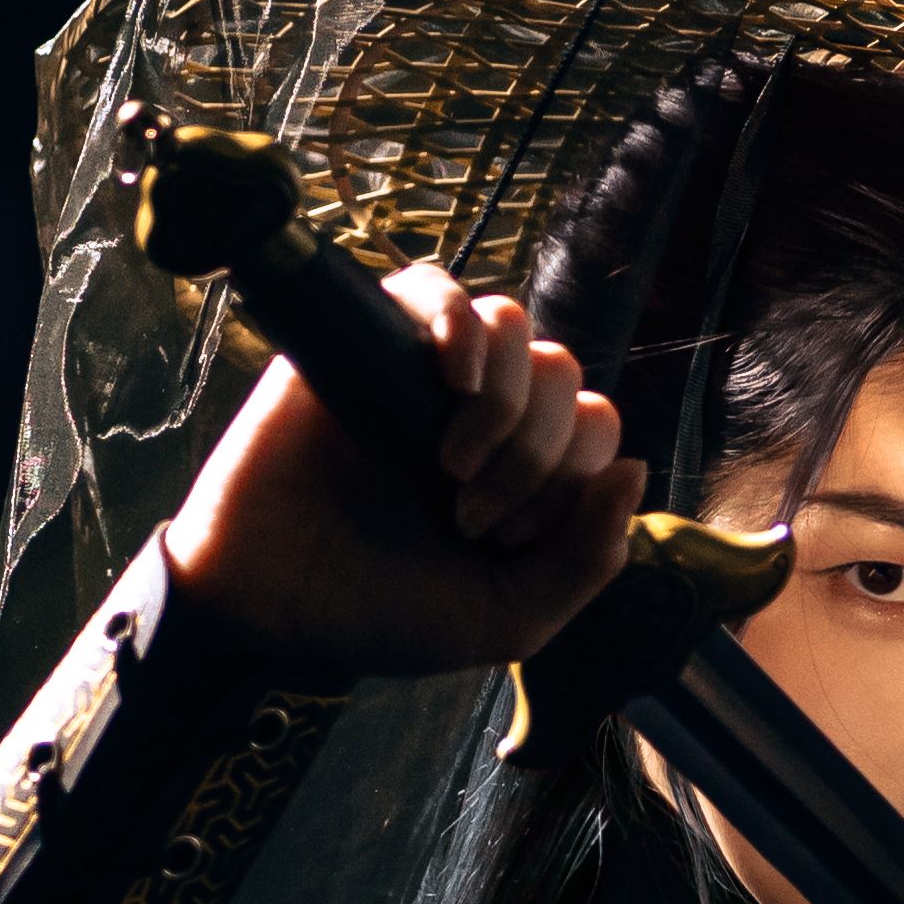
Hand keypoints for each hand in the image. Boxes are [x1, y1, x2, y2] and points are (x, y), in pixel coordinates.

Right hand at [158, 259, 645, 679]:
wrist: (269, 609)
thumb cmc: (382, 615)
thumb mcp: (508, 617)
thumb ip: (587, 559)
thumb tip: (633, 468)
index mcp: (524, 469)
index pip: (595, 431)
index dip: (570, 482)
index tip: (502, 540)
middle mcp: (482, 413)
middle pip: (562, 375)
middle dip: (535, 455)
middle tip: (469, 517)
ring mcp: (424, 374)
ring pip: (514, 326)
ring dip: (505, 400)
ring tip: (450, 465)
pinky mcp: (365, 343)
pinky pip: (435, 287)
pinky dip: (461, 323)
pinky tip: (453, 377)